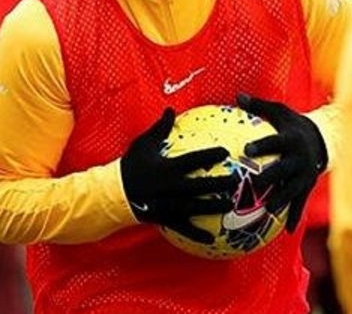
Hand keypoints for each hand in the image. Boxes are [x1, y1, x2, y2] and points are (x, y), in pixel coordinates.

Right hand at [120, 108, 237, 243]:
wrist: (114, 193)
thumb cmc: (130, 166)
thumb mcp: (143, 145)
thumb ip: (159, 128)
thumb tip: (171, 110)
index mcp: (166, 168)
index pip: (192, 160)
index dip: (209, 156)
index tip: (226, 152)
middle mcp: (170, 187)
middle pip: (199, 185)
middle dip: (219, 183)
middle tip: (237, 180)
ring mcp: (168, 204)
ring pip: (195, 207)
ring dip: (213, 207)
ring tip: (230, 205)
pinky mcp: (164, 219)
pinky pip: (183, 228)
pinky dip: (197, 235)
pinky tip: (212, 241)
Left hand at [237, 93, 327, 232]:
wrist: (323, 139)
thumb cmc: (293, 124)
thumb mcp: (279, 111)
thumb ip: (259, 106)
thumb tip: (237, 96)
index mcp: (292, 140)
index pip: (276, 142)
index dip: (263, 145)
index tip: (247, 148)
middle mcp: (300, 158)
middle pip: (284, 169)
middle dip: (270, 176)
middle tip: (253, 183)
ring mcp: (306, 174)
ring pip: (293, 189)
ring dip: (281, 201)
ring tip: (267, 211)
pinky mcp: (308, 186)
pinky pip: (301, 203)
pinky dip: (295, 217)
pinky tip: (287, 232)